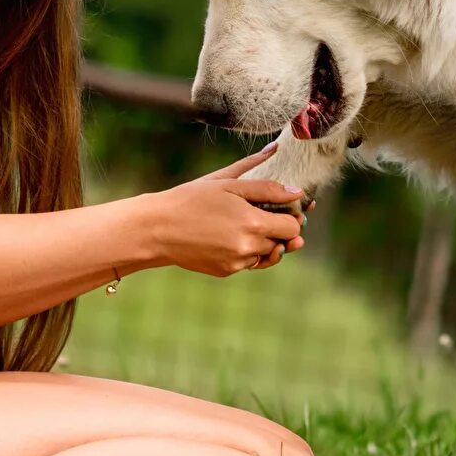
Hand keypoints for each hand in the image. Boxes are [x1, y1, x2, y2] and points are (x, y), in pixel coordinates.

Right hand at [142, 146, 307, 276]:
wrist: (158, 229)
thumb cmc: (192, 199)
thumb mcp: (228, 184)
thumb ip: (266, 188)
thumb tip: (297, 191)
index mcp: (253, 224)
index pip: (293, 227)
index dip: (292, 216)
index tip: (283, 208)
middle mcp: (249, 248)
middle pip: (283, 243)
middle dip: (278, 229)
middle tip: (264, 214)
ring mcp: (237, 263)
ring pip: (267, 255)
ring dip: (263, 242)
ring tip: (244, 225)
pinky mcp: (226, 271)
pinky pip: (248, 262)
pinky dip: (245, 250)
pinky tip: (228, 236)